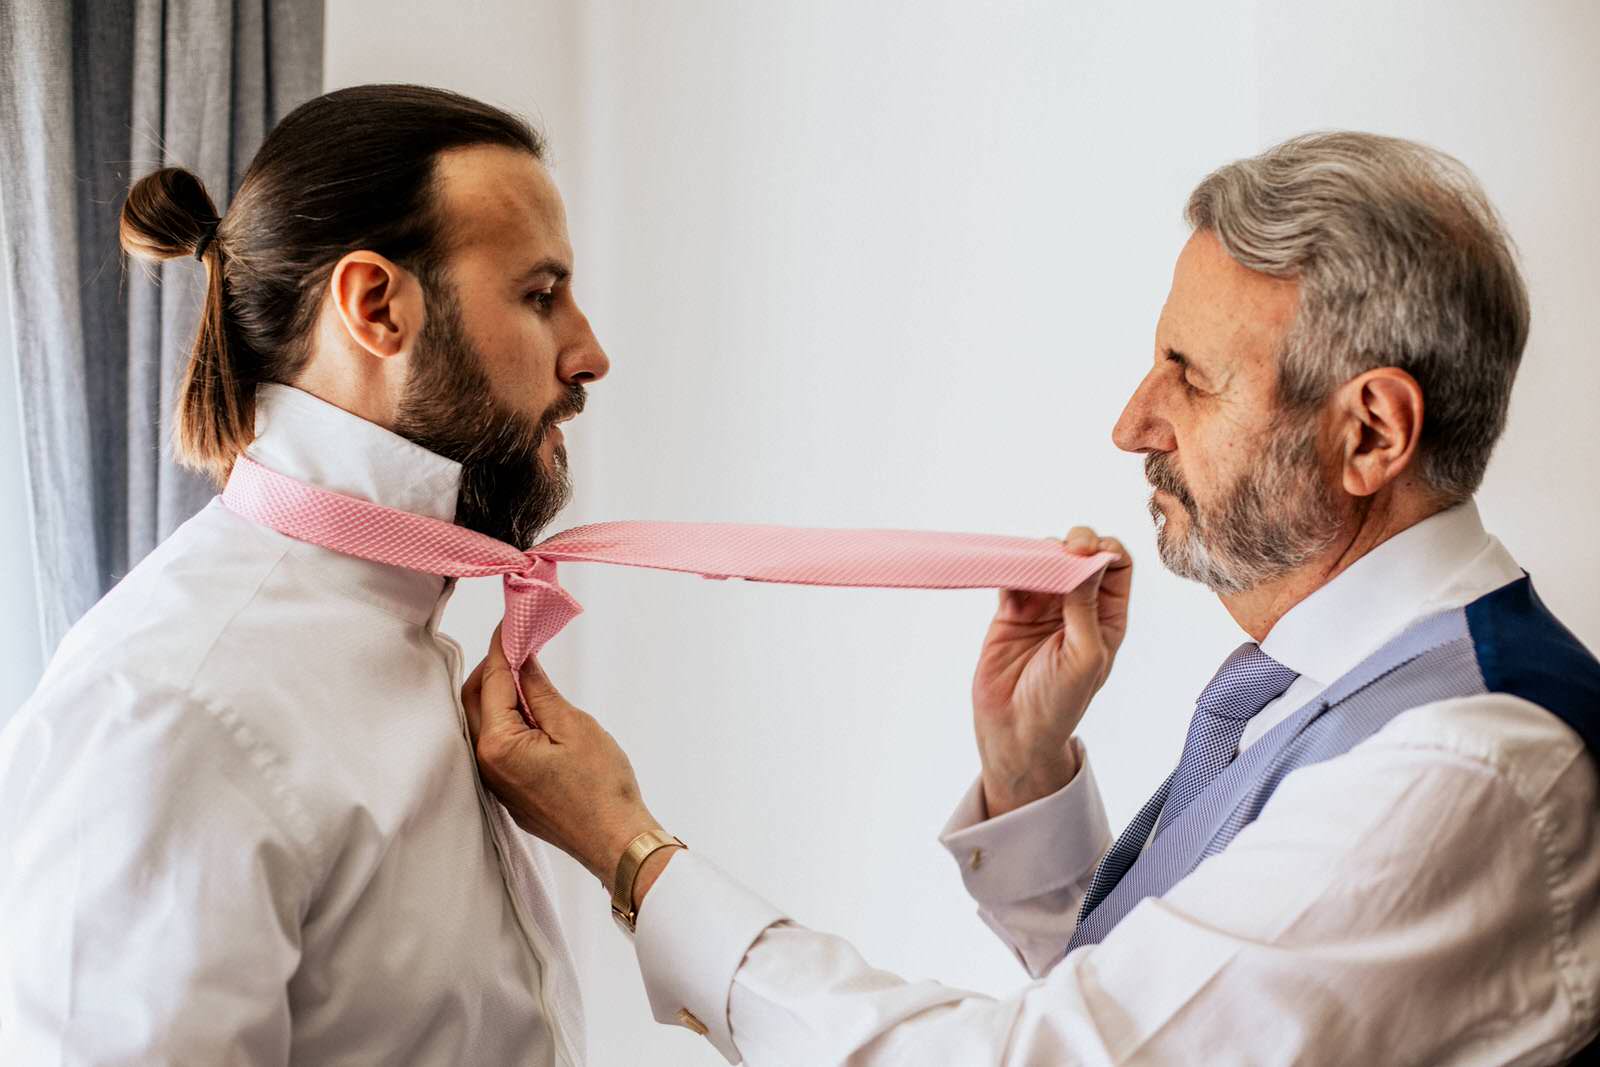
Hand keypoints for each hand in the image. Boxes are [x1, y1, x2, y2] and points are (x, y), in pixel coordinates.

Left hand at [462, 626, 664, 893]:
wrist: (615, 842)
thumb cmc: (602, 787)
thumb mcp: (573, 725)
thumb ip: (539, 689)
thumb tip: (521, 659)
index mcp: (498, 745)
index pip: (491, 680)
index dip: (502, 647)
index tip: (512, 623)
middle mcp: (485, 764)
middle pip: (475, 700)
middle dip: (494, 668)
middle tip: (522, 645)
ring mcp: (494, 781)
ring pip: (483, 723)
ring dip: (499, 694)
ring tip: (530, 674)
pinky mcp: (508, 791)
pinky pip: (496, 745)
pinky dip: (507, 720)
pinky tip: (533, 711)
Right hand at [971, 527, 1131, 816]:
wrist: (1015, 731)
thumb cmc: (1060, 702)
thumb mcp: (1085, 656)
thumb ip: (1086, 607)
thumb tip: (1089, 561)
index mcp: (1107, 617)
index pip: (1116, 567)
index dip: (1105, 550)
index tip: (1087, 552)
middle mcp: (1077, 607)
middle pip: (1081, 556)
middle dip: (1074, 543)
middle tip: (1064, 549)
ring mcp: (1043, 607)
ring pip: (1045, 560)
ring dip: (1041, 553)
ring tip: (1034, 562)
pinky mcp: (1011, 612)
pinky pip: (1013, 576)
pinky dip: (1012, 565)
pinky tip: (1012, 567)